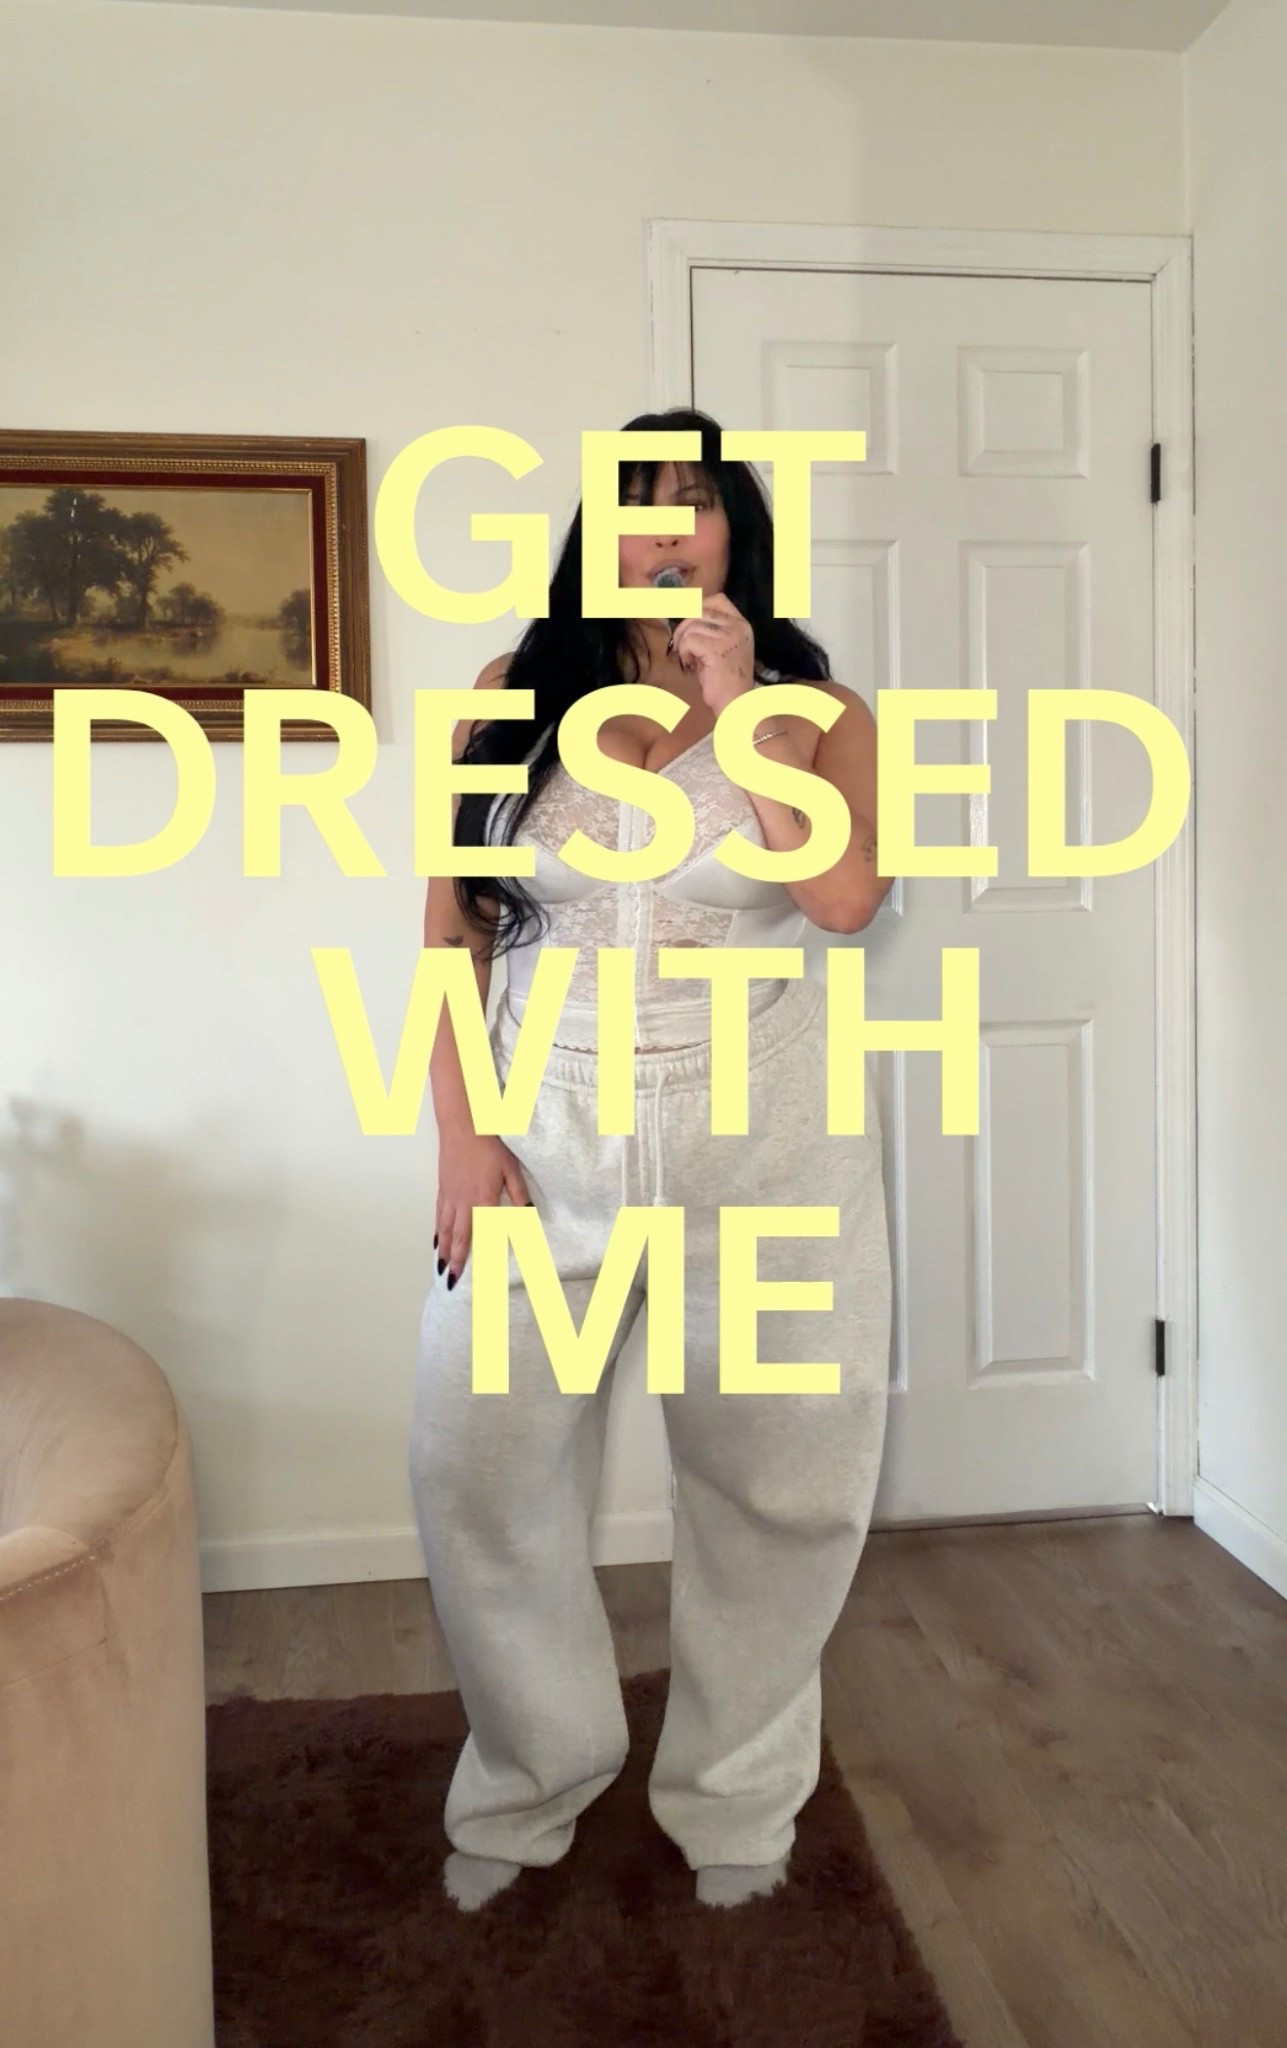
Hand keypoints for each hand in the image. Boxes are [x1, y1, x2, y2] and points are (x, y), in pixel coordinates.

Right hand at [434, 1128, 531, 1288]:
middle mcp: (463, 1202)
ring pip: (445, 1229)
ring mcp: (450, 1196)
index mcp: (483, 1199)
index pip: (483, 1235)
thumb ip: (519, 1195)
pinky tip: (437, 1241)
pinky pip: (439, 1216)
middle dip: (456, 1261)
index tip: (480, 1277)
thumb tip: (529, 1217)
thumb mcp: (511, 1169)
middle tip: (451, 1281)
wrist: (462, 1125)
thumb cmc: (489, 1145)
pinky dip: (438, 1232)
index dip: (482, 1257)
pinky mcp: (443, 1188)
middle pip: (459, 1237)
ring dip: (444, 1251)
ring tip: (441, 1268)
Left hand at [670, 592, 755, 717]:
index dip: (698, 605)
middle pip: (700, 610)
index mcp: (742, 625)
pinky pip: (690, 640)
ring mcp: (728, 636)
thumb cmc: (725, 680)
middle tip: (681, 646)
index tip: (688, 621)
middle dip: (684, 626)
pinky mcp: (716, 649)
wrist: (736, 704)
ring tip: (689, 659)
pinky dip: (685, 652)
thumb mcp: (721, 648)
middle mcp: (738, 627)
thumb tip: (685, 616)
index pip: (718, 600)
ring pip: (692, 625)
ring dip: (684, 643)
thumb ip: (709, 630)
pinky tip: (690, 665)